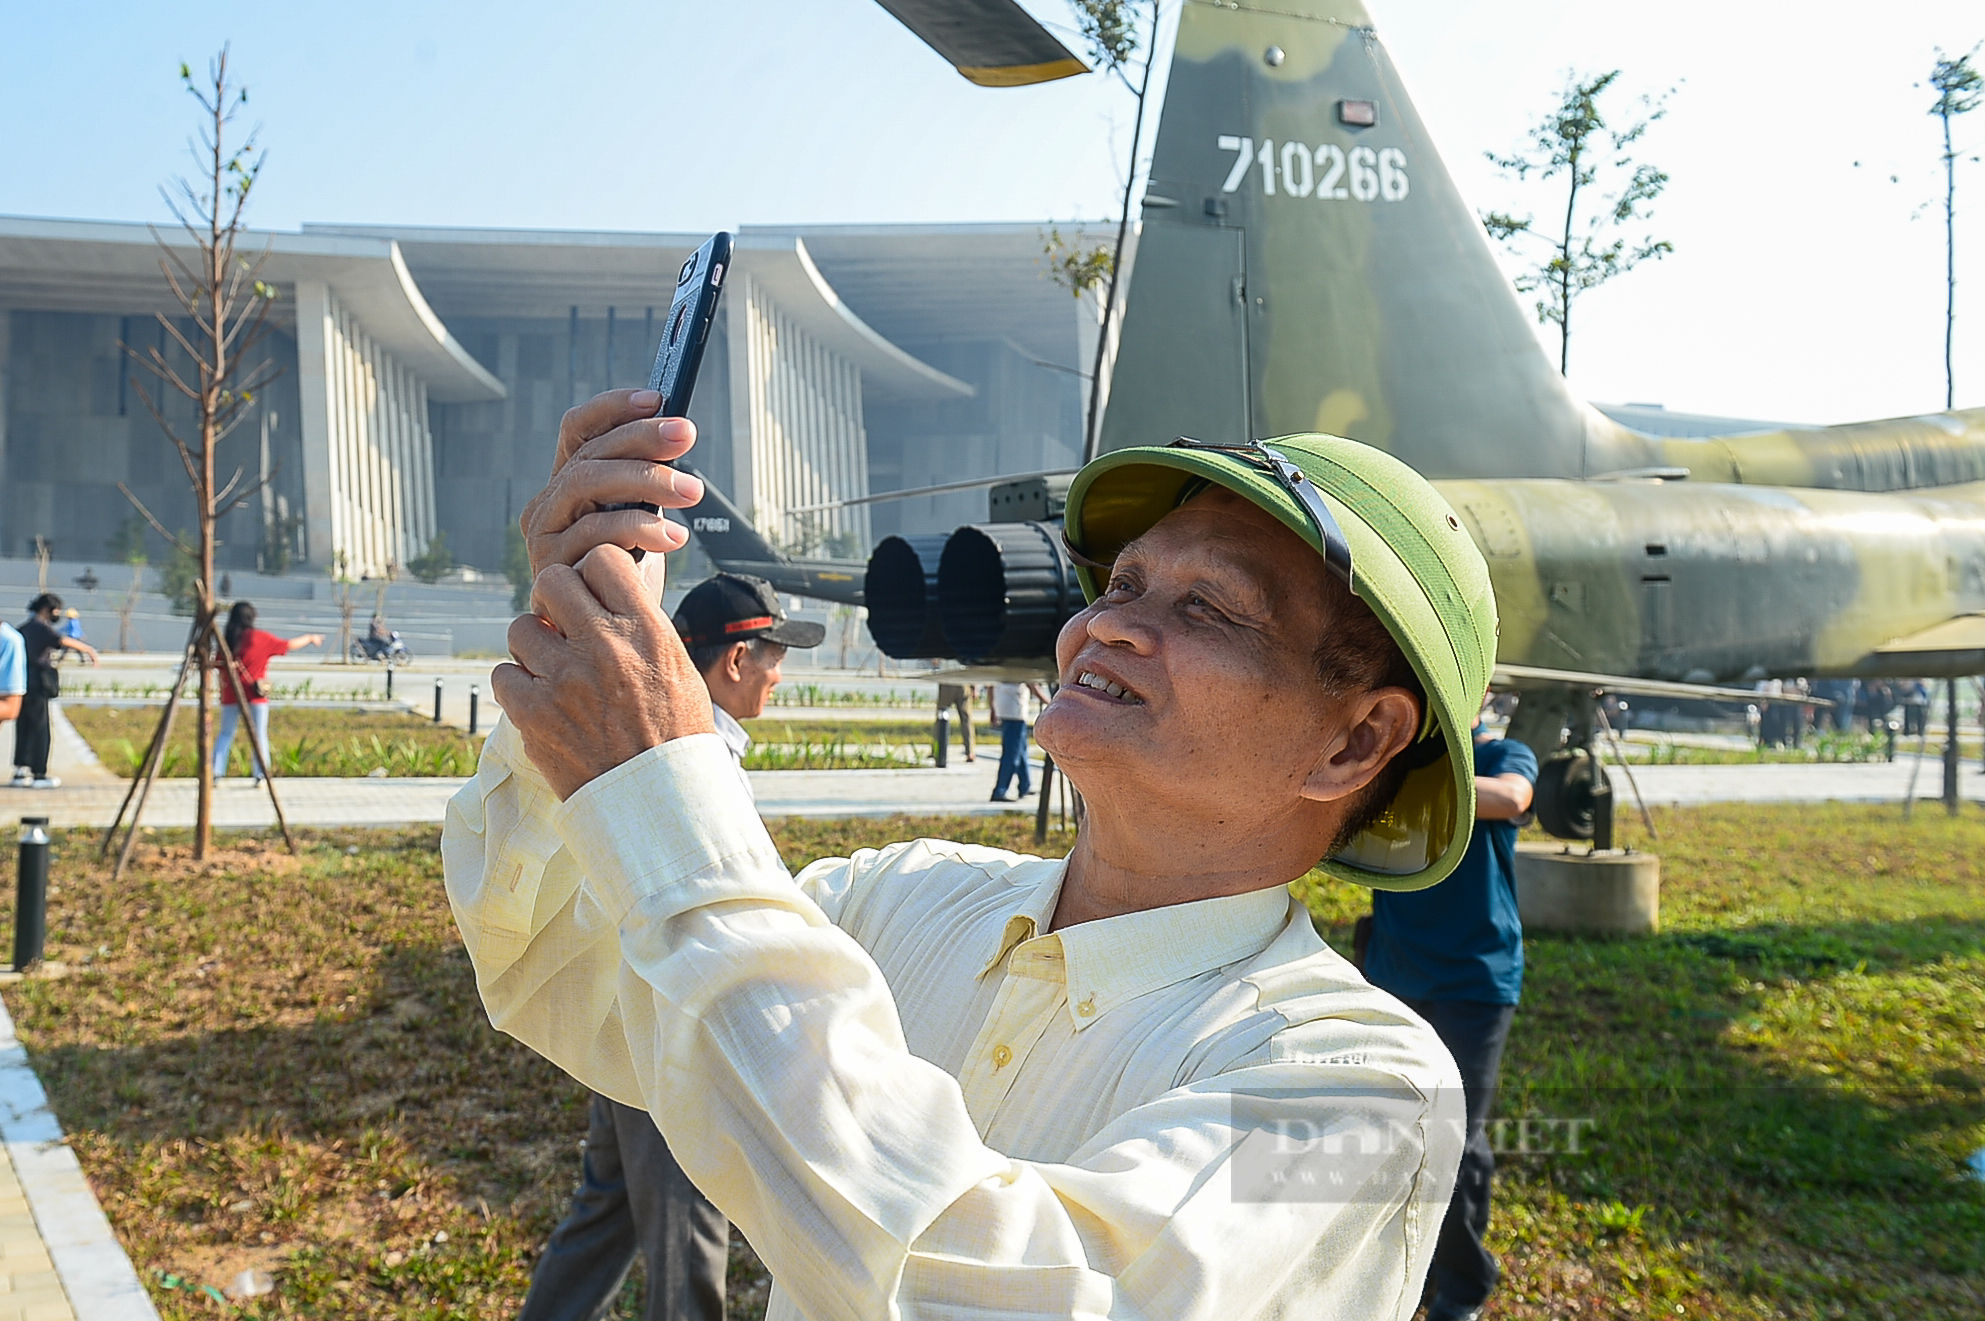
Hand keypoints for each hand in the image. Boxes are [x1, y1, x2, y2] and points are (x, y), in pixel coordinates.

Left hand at [495, 544, 714, 799]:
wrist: (659, 801)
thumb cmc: (673, 732)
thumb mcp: (675, 665)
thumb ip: (638, 625)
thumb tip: (603, 592)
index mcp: (646, 630)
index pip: (602, 560)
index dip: (591, 574)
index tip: (590, 595)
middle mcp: (605, 647)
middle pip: (551, 582)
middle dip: (552, 601)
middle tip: (560, 625)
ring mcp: (565, 680)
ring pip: (520, 628)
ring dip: (532, 646)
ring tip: (553, 671)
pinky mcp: (534, 714)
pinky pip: (503, 675)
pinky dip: (517, 686)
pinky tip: (540, 700)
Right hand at [520, 389, 705, 579]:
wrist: (612, 640)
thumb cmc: (627, 575)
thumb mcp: (643, 520)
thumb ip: (647, 483)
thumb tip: (679, 433)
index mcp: (568, 483)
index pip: (579, 428)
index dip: (613, 407)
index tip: (657, 396)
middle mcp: (548, 502)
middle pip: (590, 452)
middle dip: (642, 439)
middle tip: (686, 435)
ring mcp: (544, 533)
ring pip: (588, 483)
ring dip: (646, 480)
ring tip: (690, 492)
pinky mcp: (550, 565)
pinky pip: (594, 532)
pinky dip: (639, 528)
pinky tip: (673, 536)